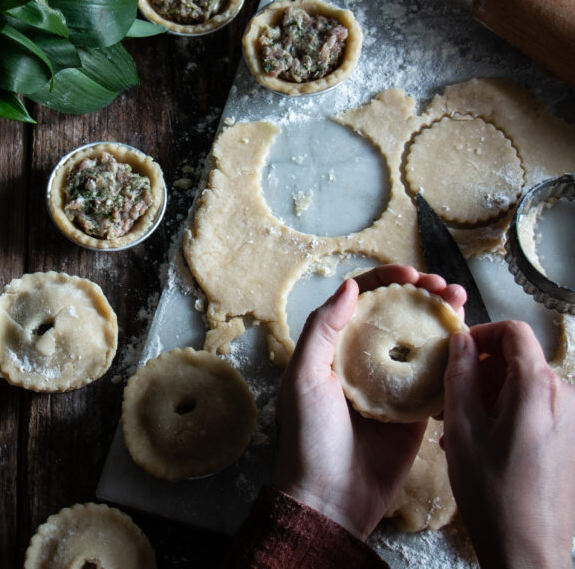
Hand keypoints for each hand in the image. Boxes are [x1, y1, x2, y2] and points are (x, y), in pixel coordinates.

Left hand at [273, 264, 465, 539]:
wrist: (331, 498)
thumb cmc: (308, 436)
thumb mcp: (304, 376)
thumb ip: (322, 328)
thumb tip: (350, 286)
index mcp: (336, 346)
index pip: (364, 300)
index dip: (386, 279)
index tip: (410, 272)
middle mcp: (366, 359)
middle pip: (398, 314)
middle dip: (421, 293)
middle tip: (442, 286)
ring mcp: (393, 383)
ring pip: (422, 339)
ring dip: (442, 317)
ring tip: (459, 302)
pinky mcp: (417, 410)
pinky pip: (438, 376)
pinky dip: (453, 355)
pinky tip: (467, 340)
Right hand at [443, 320, 574, 568]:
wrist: (528, 548)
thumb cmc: (492, 491)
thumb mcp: (461, 425)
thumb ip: (459, 374)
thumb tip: (460, 340)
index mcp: (537, 386)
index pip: (513, 331)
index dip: (481, 334)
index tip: (456, 352)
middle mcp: (563, 396)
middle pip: (517, 358)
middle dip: (479, 370)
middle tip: (448, 397)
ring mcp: (571, 419)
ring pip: (522, 384)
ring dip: (488, 394)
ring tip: (458, 425)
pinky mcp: (570, 438)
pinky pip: (534, 407)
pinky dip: (505, 411)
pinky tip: (480, 440)